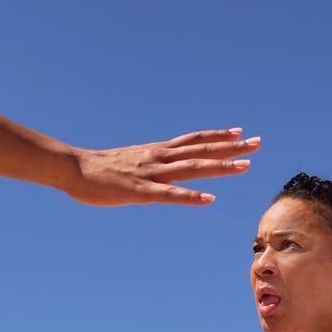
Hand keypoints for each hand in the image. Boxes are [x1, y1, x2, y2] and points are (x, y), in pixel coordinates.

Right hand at [65, 129, 261, 206]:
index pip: (194, 140)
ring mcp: (152, 174)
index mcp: (157, 151)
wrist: (74, 168)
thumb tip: (160, 169)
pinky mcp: (141, 192)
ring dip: (220, 167)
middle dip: (232, 147)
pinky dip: (190, 196)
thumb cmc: (99, 169)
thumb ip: (148, 165)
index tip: (240, 132)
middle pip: (202, 150)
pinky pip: (170, 194)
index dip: (218, 136)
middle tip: (258, 142)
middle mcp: (159, 157)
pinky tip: (209, 199)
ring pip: (193, 168)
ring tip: (246, 166)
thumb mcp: (130, 162)